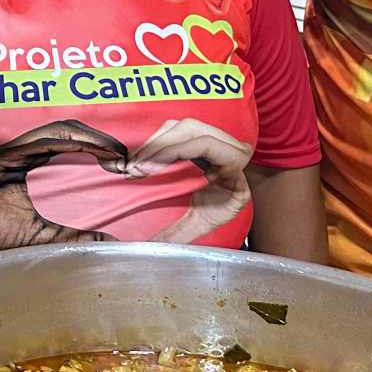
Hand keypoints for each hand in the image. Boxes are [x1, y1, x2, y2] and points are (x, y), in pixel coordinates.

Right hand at [0, 119, 126, 250]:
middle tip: (139, 162)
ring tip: (124, 157)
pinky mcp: (15, 148)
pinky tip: (102, 150)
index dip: (107, 158)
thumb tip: (108, 244)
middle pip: (81, 140)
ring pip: (71, 134)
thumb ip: (72, 236)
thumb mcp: (38, 235)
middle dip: (111, 146)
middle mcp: (37, 157)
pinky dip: (80, 141)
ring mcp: (26, 150)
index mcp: (41, 175)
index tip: (134, 172)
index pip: (81, 158)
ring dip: (101, 142)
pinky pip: (52, 137)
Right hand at [128, 119, 252, 243]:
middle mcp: (229, 148)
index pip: (209, 145)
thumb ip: (180, 234)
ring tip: (136, 163)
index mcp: (235, 168)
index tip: (149, 167)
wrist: (228, 201)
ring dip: (154, 142)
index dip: (177, 150)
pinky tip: (142, 156)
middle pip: (193, 129)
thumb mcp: (202, 224)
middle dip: (159, 146)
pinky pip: (176, 129)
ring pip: (181, 126)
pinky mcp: (200, 134)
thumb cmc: (217, 211)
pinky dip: (155, 140)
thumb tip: (151, 245)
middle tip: (136, 167)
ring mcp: (215, 137)